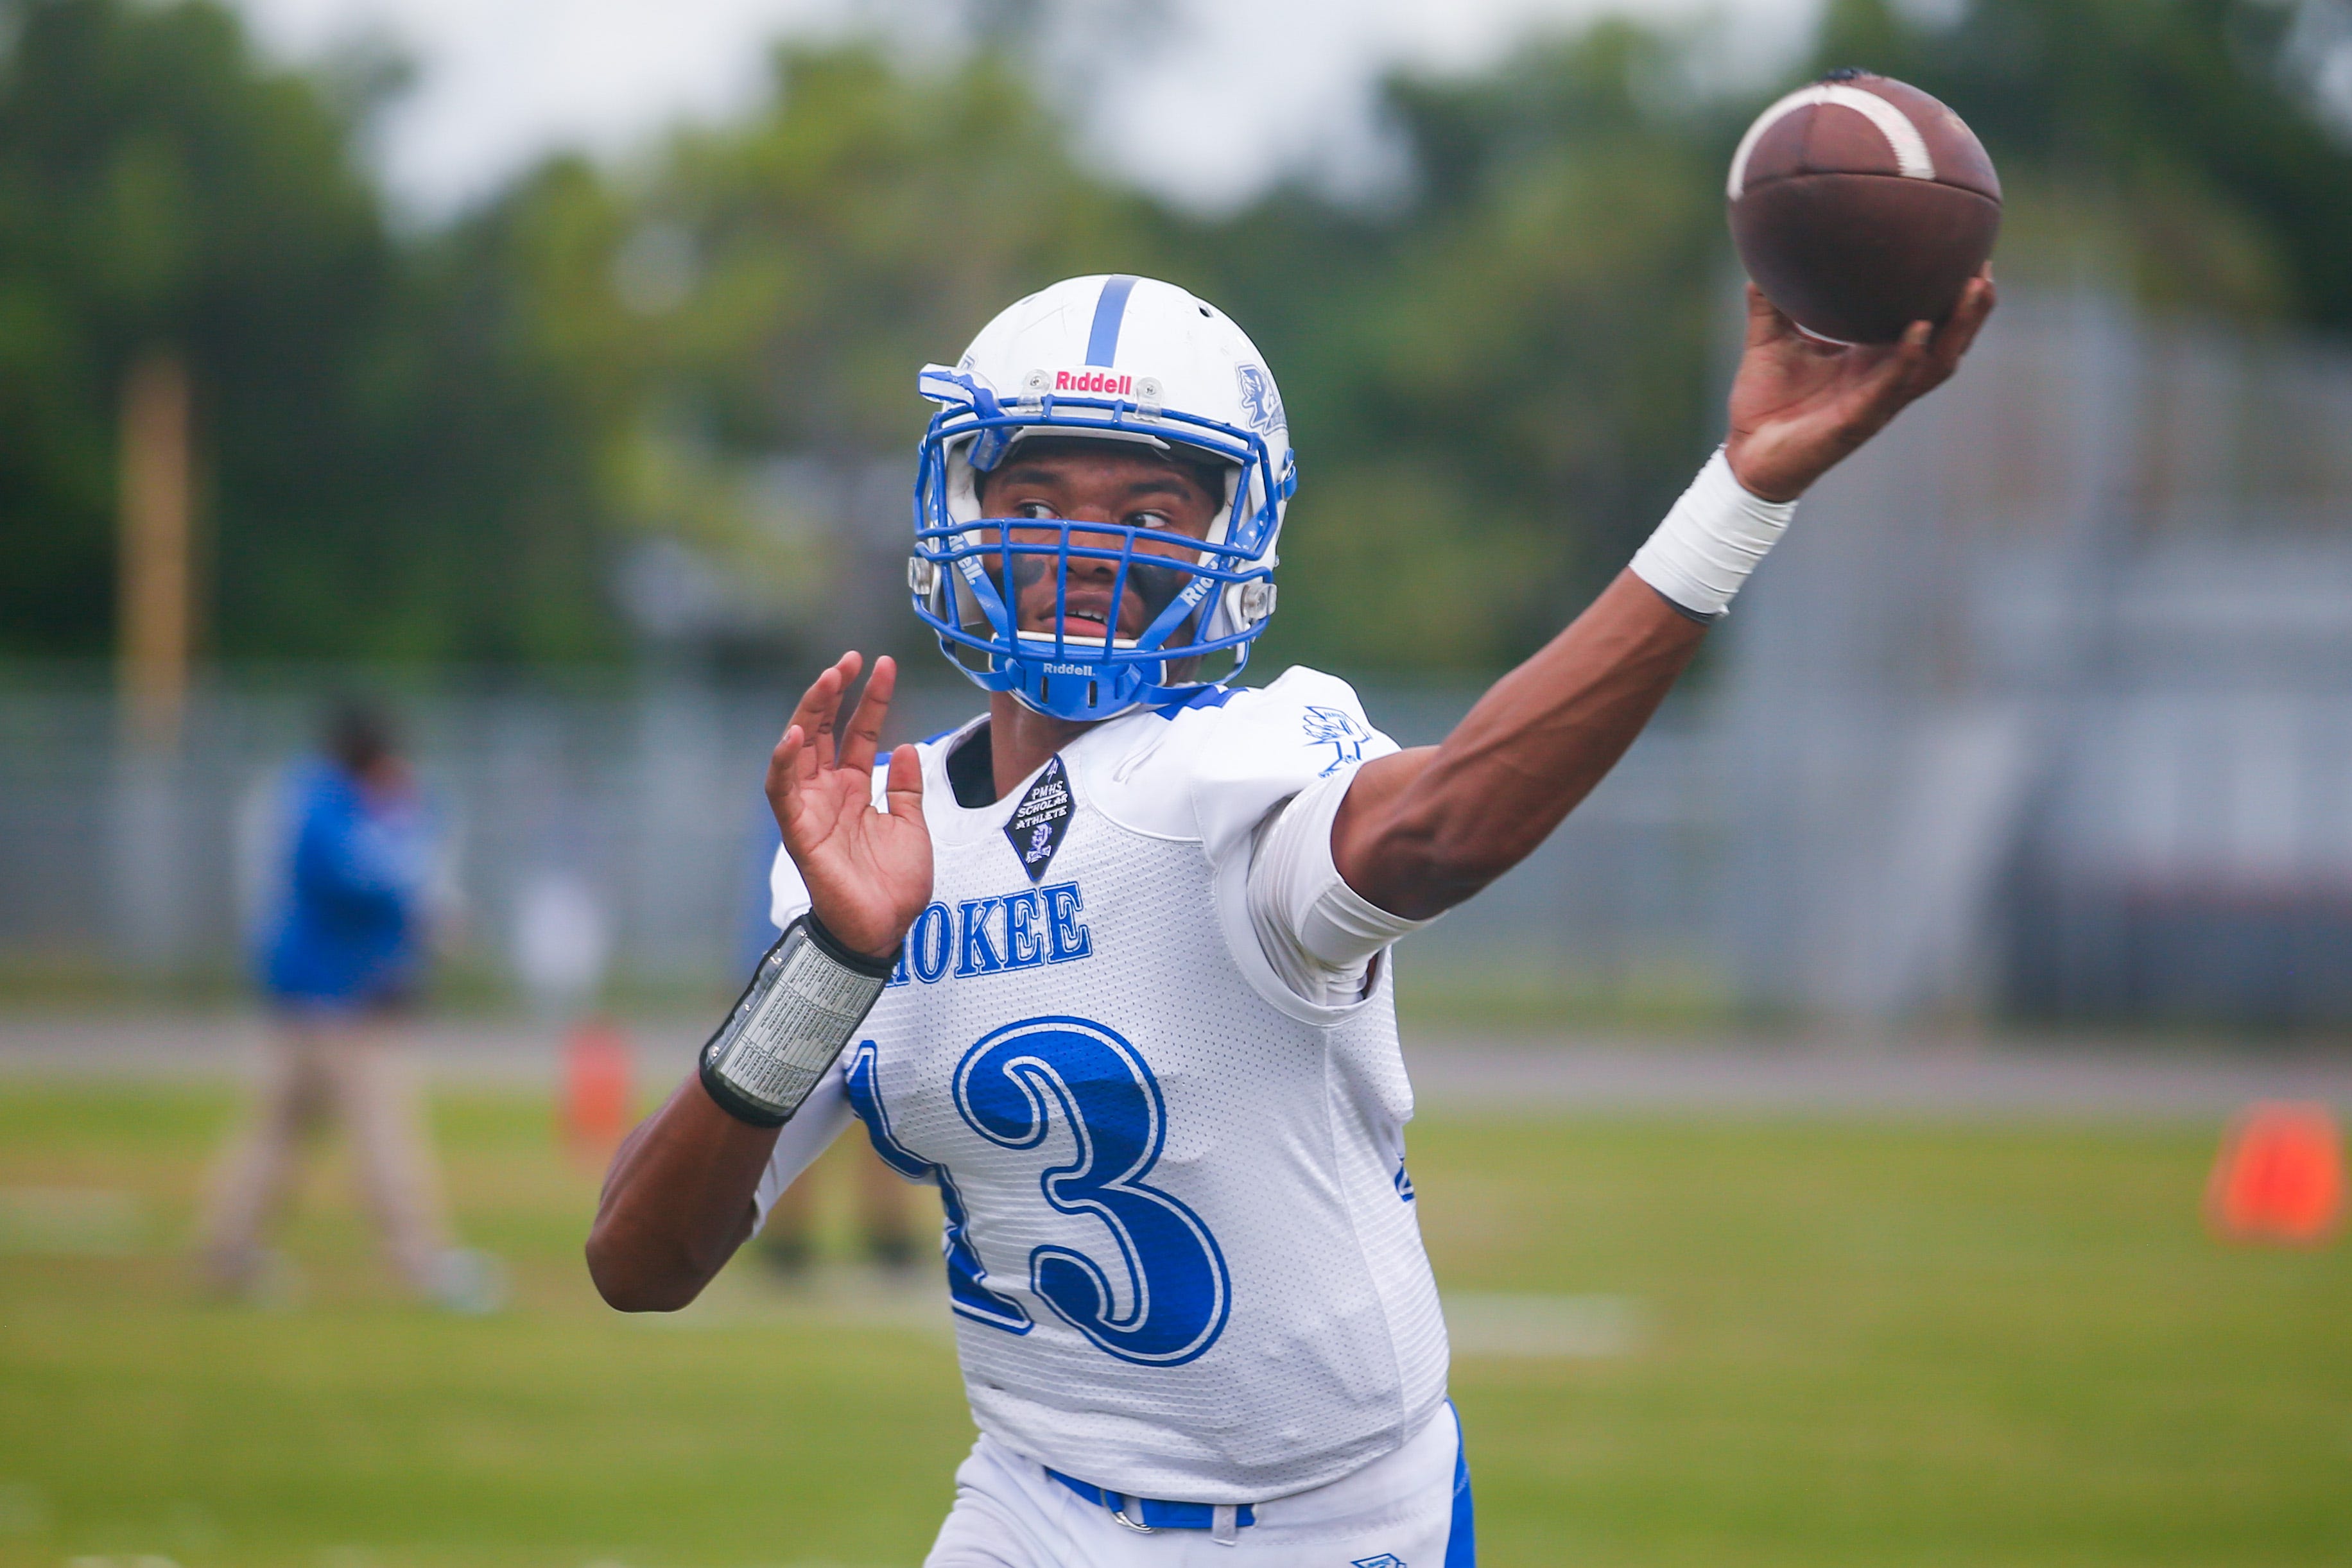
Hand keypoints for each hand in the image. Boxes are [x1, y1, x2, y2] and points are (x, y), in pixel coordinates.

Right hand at [765, 652, 930, 962]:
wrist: (885, 929)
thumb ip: (907, 786)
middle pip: (825, 731)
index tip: (883, 665)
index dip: (870, 699)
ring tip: (827, 680)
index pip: (858, 732)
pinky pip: (782, 791)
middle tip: (849, 659)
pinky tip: (796, 734)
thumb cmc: (894, 884)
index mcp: (855, 788)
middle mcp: (828, 792)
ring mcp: (811, 809)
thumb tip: (908, 744)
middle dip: (834, 693)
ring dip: (810, 714)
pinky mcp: (798, 831)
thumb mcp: (911, 825)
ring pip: (800, 750)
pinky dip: (784, 762)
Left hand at [1723, 269, 1995, 501]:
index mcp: (1871, 359)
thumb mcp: (1768, 340)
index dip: (1948, 297)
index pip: (1926, 325)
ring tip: (1974, 289)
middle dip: (1972, 310)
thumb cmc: (1764, 401)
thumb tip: (1761, 253)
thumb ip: (1770, 302)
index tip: (1965, 255)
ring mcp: (1877, 401)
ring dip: (1958, 328)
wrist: (1745, 453)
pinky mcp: (1858, 421)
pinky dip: (1908, 358)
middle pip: (1947, 344)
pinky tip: (1921, 329)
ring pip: (1935, 365)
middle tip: (1985, 269)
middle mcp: (1884, 379)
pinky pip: (1892, 386)